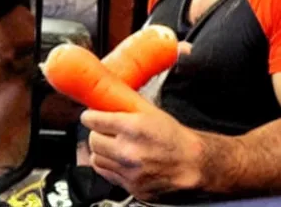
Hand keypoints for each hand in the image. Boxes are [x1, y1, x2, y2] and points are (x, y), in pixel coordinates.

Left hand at [81, 108, 202, 199]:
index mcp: (134, 127)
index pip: (95, 120)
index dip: (90, 116)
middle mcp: (128, 150)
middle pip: (93, 140)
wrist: (191, 163)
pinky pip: (106, 173)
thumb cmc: (174, 137)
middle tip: (104, 129)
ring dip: (101, 149)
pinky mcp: (129, 186)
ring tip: (113, 144)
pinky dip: (108, 165)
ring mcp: (127, 171)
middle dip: (97, 132)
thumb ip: (129, 103)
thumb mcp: (153, 112)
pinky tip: (118, 158)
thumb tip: (110, 94)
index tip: (89, 115)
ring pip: (95, 158)